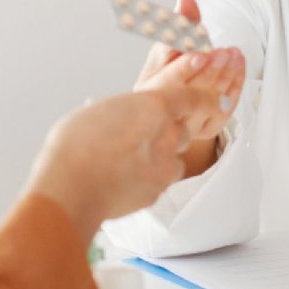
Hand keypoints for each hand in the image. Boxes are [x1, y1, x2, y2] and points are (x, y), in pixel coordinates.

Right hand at [25, 85, 217, 240]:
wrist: (71, 189)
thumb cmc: (75, 147)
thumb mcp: (100, 110)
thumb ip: (126, 111)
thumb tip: (127, 116)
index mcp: (153, 106)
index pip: (193, 98)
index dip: (207, 97)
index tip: (217, 99)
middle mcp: (166, 135)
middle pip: (182, 129)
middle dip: (168, 132)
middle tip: (140, 135)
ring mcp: (165, 166)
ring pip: (174, 158)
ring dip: (160, 157)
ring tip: (128, 160)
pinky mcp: (157, 191)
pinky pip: (161, 181)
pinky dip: (149, 179)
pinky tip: (124, 178)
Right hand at [132, 0, 244, 142]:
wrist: (174, 110)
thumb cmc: (168, 72)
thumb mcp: (170, 46)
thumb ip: (181, 23)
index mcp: (148, 88)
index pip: (164, 78)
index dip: (183, 66)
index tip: (200, 54)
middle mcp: (164, 110)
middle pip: (187, 92)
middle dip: (208, 70)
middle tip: (224, 52)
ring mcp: (185, 123)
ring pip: (208, 102)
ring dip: (224, 76)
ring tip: (234, 55)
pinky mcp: (206, 128)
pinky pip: (224, 110)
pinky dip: (234, 86)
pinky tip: (239, 68)